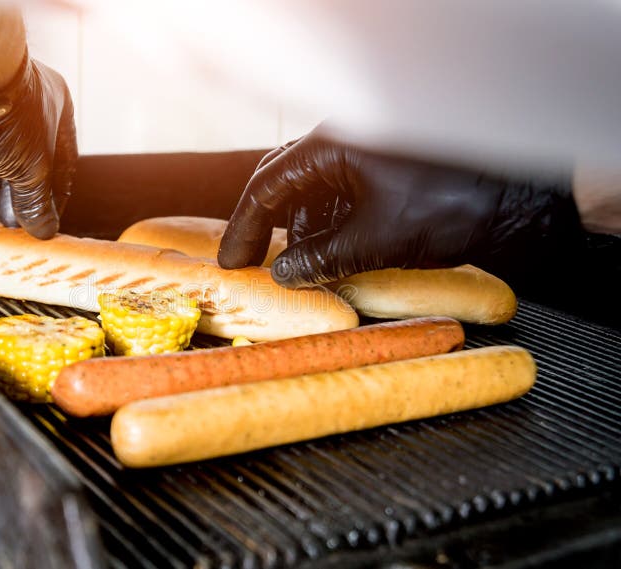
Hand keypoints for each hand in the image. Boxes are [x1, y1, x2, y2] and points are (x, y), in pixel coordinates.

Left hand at [0, 51, 75, 238]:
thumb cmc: (11, 117)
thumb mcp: (34, 171)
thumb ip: (37, 204)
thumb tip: (44, 231)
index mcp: (53, 110)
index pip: (61, 160)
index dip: (54, 195)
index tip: (47, 219)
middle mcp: (20, 109)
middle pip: (20, 164)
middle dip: (12, 198)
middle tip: (9, 225)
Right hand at [218, 125, 580, 286]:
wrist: (522, 203)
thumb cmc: (454, 206)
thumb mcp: (376, 239)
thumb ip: (322, 258)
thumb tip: (284, 275)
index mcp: (337, 143)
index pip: (271, 182)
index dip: (246, 225)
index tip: (231, 260)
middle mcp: (348, 142)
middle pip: (289, 183)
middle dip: (270, 227)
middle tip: (251, 263)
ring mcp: (368, 157)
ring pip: (318, 195)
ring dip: (305, 233)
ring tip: (300, 270)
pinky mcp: (386, 176)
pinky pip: (344, 200)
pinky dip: (332, 230)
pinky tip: (331, 257)